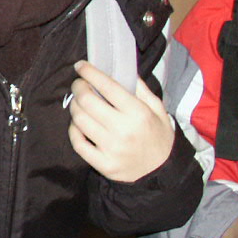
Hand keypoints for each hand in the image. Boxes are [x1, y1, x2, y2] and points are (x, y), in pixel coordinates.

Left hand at [67, 60, 174, 181]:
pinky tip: (79, 124)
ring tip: (79, 103)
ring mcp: (112, 149)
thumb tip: (120, 71)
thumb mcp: (158, 110)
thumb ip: (140, 89)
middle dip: (78, 87)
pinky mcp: (103, 164)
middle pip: (87, 101)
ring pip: (79, 119)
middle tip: (79, 84)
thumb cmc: (159, 136)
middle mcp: (124, 130)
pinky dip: (74, 129)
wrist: (163, 172)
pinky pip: (77, 142)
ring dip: (75, 106)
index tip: (81, 66)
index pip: (107, 86)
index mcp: (138, 114)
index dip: (90, 72)